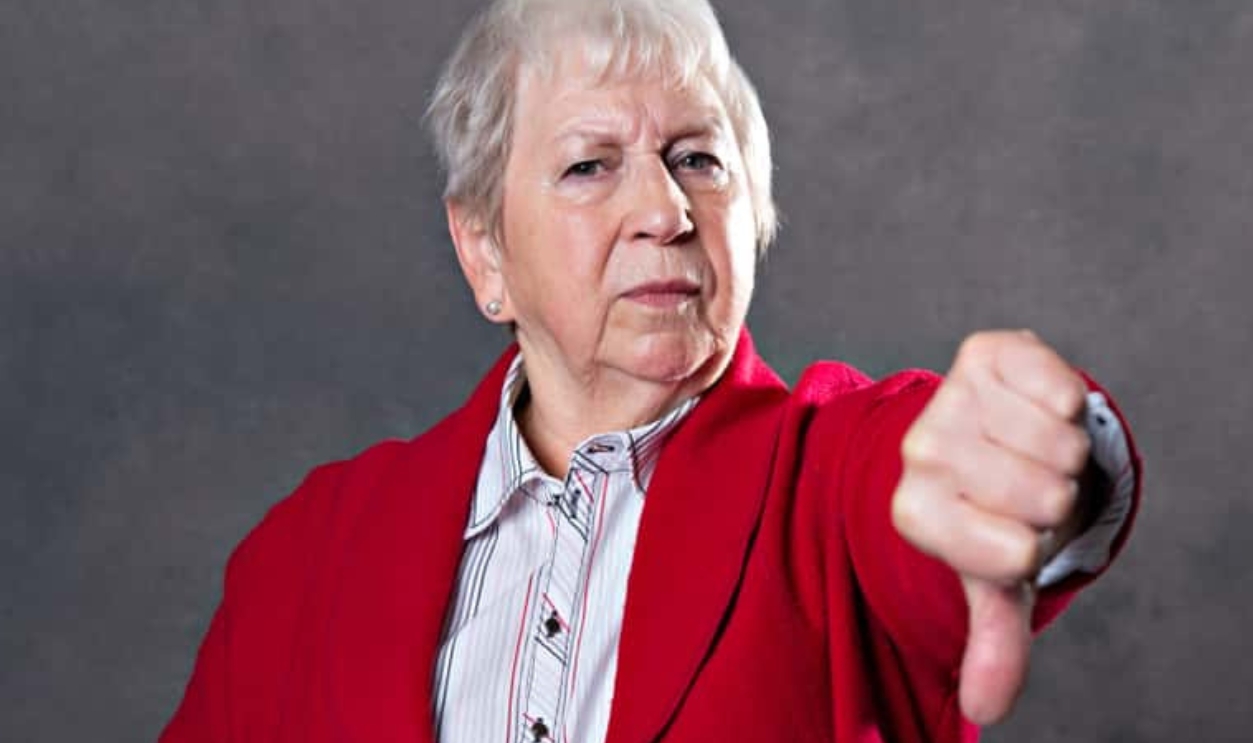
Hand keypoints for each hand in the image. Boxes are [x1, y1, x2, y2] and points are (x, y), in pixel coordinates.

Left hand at [890, 330, 1091, 724]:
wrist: (991, 434)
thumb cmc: (993, 512)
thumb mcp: (993, 580)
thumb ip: (991, 642)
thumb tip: (985, 708)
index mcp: (912, 515)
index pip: (1013, 553)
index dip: (1031, 548)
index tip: (1006, 533)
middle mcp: (917, 453)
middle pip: (1044, 497)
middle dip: (1052, 498)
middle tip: (1022, 487)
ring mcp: (947, 397)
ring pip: (1060, 445)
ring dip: (1063, 452)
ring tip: (1028, 450)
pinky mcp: (985, 352)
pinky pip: (1063, 388)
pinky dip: (1069, 402)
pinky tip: (1037, 406)